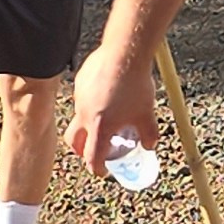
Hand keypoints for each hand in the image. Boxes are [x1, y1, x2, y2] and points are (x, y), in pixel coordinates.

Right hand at [68, 47, 158, 176]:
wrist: (124, 53)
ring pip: (79, 116)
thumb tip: (150, 145)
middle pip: (74, 141)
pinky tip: (108, 92)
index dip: (97, 168)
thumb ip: (149, 134)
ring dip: (89, 123)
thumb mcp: (147, 114)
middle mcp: (84, 115)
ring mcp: (79, 97)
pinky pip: (82, 97)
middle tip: (93, 150)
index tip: (102, 170)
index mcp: (100, 128)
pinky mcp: (79, 82)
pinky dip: (92, 101)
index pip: (92, 157)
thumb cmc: (136, 85)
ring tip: (107, 116)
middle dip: (81, 150)